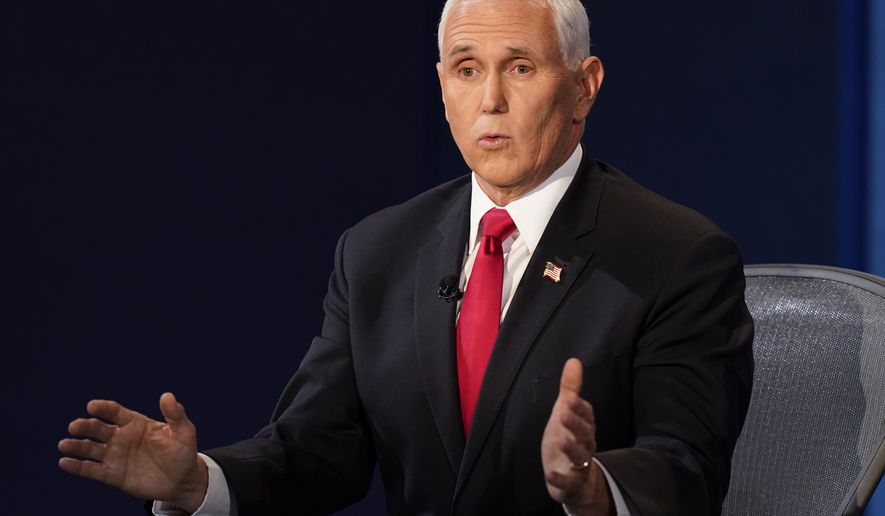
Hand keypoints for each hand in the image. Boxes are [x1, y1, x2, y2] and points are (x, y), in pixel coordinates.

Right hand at [58, 392, 208, 512]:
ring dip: (77, 446)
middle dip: (86, 426)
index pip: (115, 412)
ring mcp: (115, 456)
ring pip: (91, 449)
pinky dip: (77, 466)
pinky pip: (91, 470)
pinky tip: (64, 462)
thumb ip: (175, 415)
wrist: (182, 480)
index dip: (103, 408)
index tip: (92, 406)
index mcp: (135, 423)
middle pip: (98, 429)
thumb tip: (167, 396)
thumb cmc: (182, 452)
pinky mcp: (112, 474)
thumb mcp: (183, 431)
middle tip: (75, 426)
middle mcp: (121, 437)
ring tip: (64, 444)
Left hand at [541, 358, 611, 514]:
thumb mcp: (565, 412)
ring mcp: (580, 465)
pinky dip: (560, 479)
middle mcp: (586, 444)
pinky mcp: (572, 483)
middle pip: (584, 434)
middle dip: (575, 424)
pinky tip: (549, 473)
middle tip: (563, 414)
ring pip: (580, 456)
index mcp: (584, 427)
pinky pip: (569, 482)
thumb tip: (573, 361)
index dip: (578, 408)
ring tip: (561, 441)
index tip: (570, 398)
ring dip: (571, 448)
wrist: (577, 480)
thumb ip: (570, 389)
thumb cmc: (570, 439)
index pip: (586, 416)